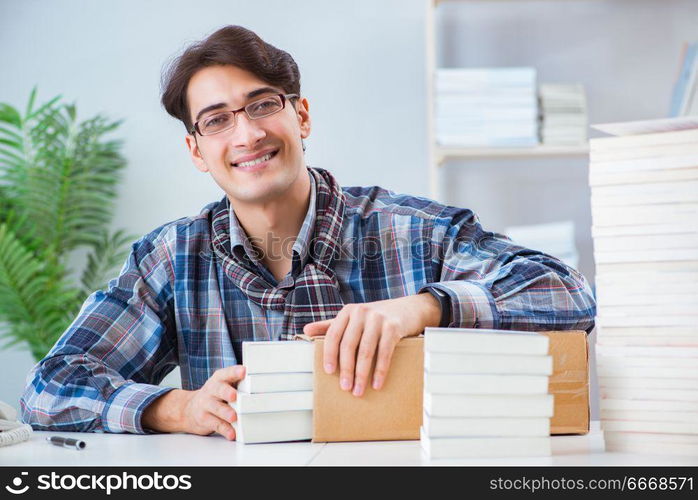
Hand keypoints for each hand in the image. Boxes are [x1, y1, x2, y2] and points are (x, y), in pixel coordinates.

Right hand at [142, 365, 245, 439]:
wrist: (188, 409)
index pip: (227, 373)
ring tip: (233, 417)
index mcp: (219, 379)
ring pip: (217, 408)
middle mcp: (212, 390)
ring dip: (226, 412)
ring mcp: (206, 405)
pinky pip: (216, 424)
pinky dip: (225, 429)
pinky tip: (231, 433)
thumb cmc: (214, 395)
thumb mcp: (222, 384)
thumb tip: (260, 384)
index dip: (234, 372)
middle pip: (219, 389)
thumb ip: (237, 382)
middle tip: (234, 396)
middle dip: (227, 392)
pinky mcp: (204, 419)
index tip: (243, 371)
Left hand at [303, 293, 440, 396]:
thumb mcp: (353, 317)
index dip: (330, 354)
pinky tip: (376, 383)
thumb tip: (306, 330)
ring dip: (362, 374)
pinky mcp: (393, 327)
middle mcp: (361, 312)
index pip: (333, 334)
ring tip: (359, 390)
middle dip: (346, 369)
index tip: (329, 371)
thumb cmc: (377, 316)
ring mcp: (378, 319)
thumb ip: (331, 324)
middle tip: (345, 387)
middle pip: (349, 345)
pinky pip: (385, 352)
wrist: (409, 309)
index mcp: (348, 311)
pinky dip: (380, 370)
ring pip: (366, 351)